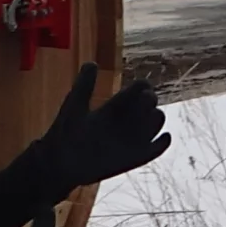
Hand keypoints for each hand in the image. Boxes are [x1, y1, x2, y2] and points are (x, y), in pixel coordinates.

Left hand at [37, 62, 169, 189]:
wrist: (61, 163)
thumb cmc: (65, 132)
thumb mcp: (75, 104)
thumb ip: (84, 85)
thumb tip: (92, 63)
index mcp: (114, 106)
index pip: (139, 89)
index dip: (143, 86)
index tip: (140, 88)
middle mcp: (125, 120)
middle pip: (150, 104)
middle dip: (151, 100)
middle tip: (144, 101)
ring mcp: (131, 138)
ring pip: (156, 122)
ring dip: (157, 118)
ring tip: (147, 120)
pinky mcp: (135, 157)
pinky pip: (157, 148)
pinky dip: (163, 142)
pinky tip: (162, 137)